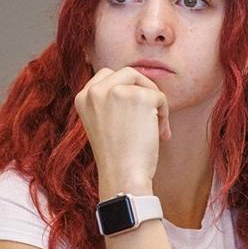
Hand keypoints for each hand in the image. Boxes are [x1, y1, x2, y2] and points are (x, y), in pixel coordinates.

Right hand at [74, 66, 170, 194]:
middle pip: (127, 73)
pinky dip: (164, 114)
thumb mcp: (101, 124)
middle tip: (151, 113)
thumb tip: (138, 87)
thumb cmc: (116, 158)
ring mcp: (117, 91)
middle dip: (143, 90)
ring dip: (155, 103)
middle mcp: (96, 90)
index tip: (134, 108)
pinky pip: (160, 97)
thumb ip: (109, 103)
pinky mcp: (139, 97)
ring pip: (146, 84)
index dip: (126, 88)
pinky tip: (160, 134)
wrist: (123, 175)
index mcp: (82, 97)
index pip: (106, 75)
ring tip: (156, 127)